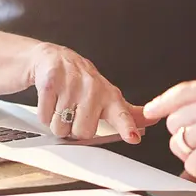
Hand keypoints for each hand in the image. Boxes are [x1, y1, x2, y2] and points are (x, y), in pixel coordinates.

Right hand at [28, 42, 148, 143]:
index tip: (133, 137)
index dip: (127, 126)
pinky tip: (51, 100)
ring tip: (62, 105)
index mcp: (109, 95)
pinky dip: (44, 113)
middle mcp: (92, 88)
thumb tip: (150, 121)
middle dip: (74, 128)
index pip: (120, 114)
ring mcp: (71, 84)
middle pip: (83, 132)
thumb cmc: (82, 82)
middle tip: (74, 114)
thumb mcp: (107, 95)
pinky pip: (45, 116)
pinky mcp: (50, 82)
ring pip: (61, 127)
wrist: (53, 58)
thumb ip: (128, 113)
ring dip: (57, 122)